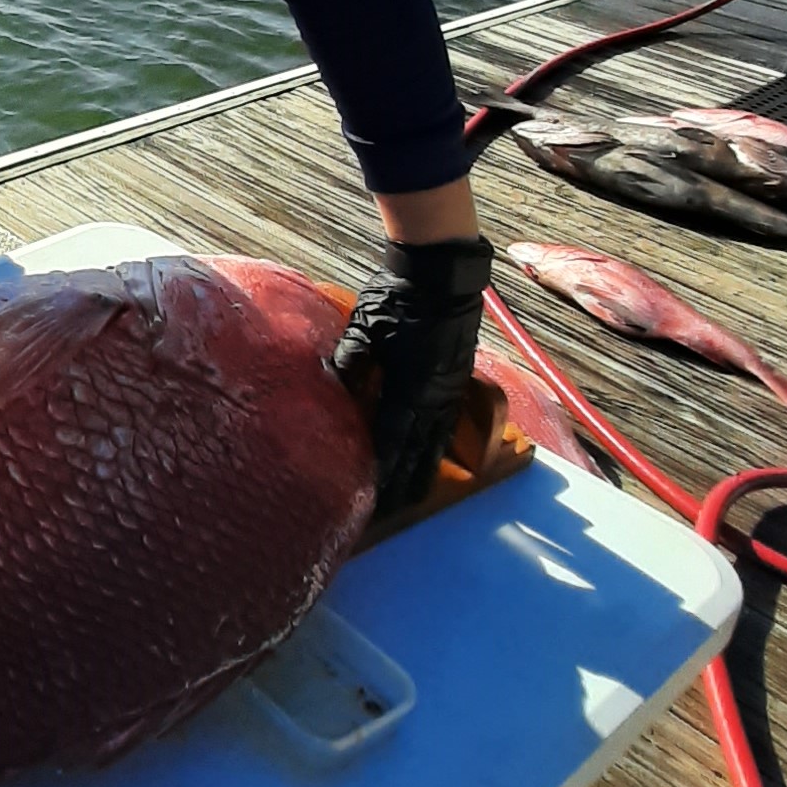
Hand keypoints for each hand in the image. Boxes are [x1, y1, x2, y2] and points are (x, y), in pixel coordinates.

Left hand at [331, 236, 492, 517]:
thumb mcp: (364, 328)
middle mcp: (434, 397)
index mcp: (409, 389)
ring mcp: (450, 390)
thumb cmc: (398, 299)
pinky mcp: (457, 379)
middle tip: (391, 512)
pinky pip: (447, 423)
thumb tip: (329, 387)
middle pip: (417, 450)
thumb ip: (348, 361)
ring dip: (425, 469)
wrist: (443, 275)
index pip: (392, 440)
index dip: (383, 471)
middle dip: (404, 482)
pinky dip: (438, 444)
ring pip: (437, 440)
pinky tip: (433, 455)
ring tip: (415, 496)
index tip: (373, 498)